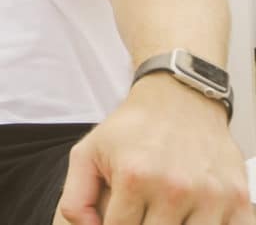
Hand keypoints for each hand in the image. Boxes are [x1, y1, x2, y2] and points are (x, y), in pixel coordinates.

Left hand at [57, 74, 253, 223]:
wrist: (178, 100)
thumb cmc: (132, 129)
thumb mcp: (87, 153)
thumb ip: (75, 197)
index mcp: (134, 177)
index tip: (119, 217)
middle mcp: (173, 188)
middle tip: (141, 211)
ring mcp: (210, 196)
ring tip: (163, 212)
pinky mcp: (237, 199)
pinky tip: (191, 216)